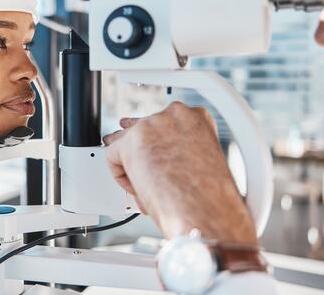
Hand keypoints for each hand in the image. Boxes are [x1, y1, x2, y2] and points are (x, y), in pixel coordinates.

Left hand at [103, 102, 257, 244]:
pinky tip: (135, 190)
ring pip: (126, 140)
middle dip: (137, 145)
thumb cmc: (210, 196)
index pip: (167, 121)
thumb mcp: (203, 163)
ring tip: (131, 178)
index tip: (156, 151)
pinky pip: (112, 156)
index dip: (159, 141)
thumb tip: (161, 165)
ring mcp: (151, 126)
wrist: (205, 208)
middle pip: (143, 126)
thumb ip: (182, 154)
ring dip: (128, 161)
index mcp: (197, 118)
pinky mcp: (130, 141)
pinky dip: (119, 176)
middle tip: (134, 158)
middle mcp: (174, 116)